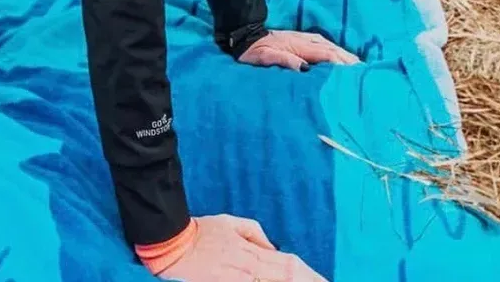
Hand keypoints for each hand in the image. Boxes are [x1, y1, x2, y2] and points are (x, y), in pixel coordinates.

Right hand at [162, 215, 326, 280]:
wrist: (175, 244)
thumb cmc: (202, 232)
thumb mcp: (231, 223)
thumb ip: (255, 233)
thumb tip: (273, 248)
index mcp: (252, 252)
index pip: (288, 266)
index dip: (309, 275)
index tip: (325, 281)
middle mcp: (250, 269)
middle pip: (285, 279)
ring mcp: (239, 281)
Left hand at [238, 30, 358, 72]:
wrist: (246, 36)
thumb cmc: (254, 51)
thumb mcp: (264, 58)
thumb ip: (283, 61)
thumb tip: (303, 68)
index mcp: (298, 45)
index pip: (325, 54)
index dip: (340, 63)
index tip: (354, 72)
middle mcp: (304, 40)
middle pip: (331, 49)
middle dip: (347, 59)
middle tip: (363, 70)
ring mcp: (303, 38)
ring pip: (329, 45)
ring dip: (344, 54)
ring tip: (358, 65)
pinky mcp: (301, 39)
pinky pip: (323, 44)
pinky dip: (335, 50)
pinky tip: (341, 55)